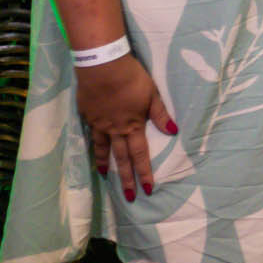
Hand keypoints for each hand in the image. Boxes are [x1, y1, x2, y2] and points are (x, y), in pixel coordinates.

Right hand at [75, 56, 174, 202]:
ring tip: (106, 177)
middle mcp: (115, 130)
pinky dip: (93, 146)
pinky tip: (93, 151)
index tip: (148, 189)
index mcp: (133, 126)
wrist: (102, 66)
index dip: (144, 173)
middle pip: (122, 158)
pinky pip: (91, 135)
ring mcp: (99, 124)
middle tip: (129, 197)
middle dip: (127, 179)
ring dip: (105, 164)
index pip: (140, 155)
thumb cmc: (131, 78)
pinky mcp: (87, 115)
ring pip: (103, 149)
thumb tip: (174, 131)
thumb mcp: (152, 94)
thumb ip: (161, 114)